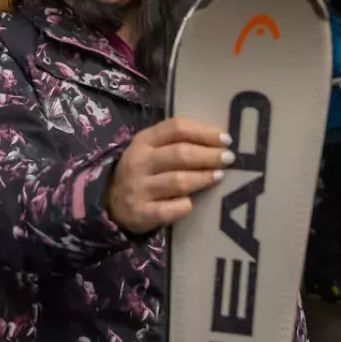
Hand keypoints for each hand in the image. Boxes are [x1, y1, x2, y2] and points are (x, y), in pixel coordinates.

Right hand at [103, 117, 232, 233]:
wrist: (111, 201)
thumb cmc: (144, 171)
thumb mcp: (152, 149)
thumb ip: (178, 141)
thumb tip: (220, 141)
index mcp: (143, 140)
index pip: (176, 128)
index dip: (204, 132)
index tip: (226, 139)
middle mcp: (139, 162)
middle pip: (180, 154)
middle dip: (209, 155)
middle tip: (229, 158)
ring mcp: (138, 189)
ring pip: (178, 181)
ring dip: (203, 178)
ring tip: (219, 176)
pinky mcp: (141, 214)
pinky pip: (170, 210)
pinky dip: (185, 205)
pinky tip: (191, 203)